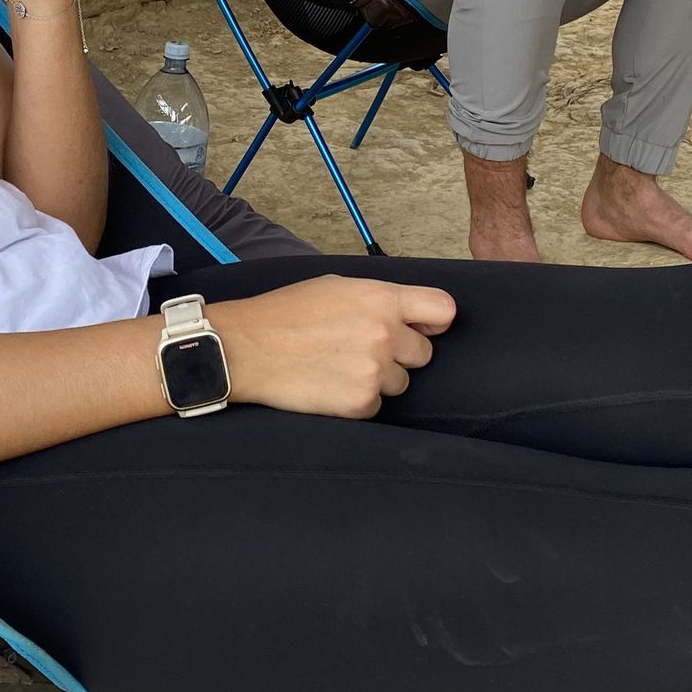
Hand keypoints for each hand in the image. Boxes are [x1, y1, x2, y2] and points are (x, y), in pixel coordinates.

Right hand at [209, 276, 456, 417]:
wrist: (246, 348)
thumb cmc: (286, 313)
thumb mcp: (337, 286)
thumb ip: (379, 299)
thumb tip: (410, 314)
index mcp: (382, 299)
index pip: (444, 310)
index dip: (434, 322)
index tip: (423, 328)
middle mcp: (386, 334)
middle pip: (424, 353)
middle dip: (400, 355)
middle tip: (360, 349)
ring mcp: (374, 371)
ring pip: (400, 383)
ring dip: (378, 379)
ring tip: (339, 366)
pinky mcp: (361, 403)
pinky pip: (376, 405)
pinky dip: (358, 400)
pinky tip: (330, 385)